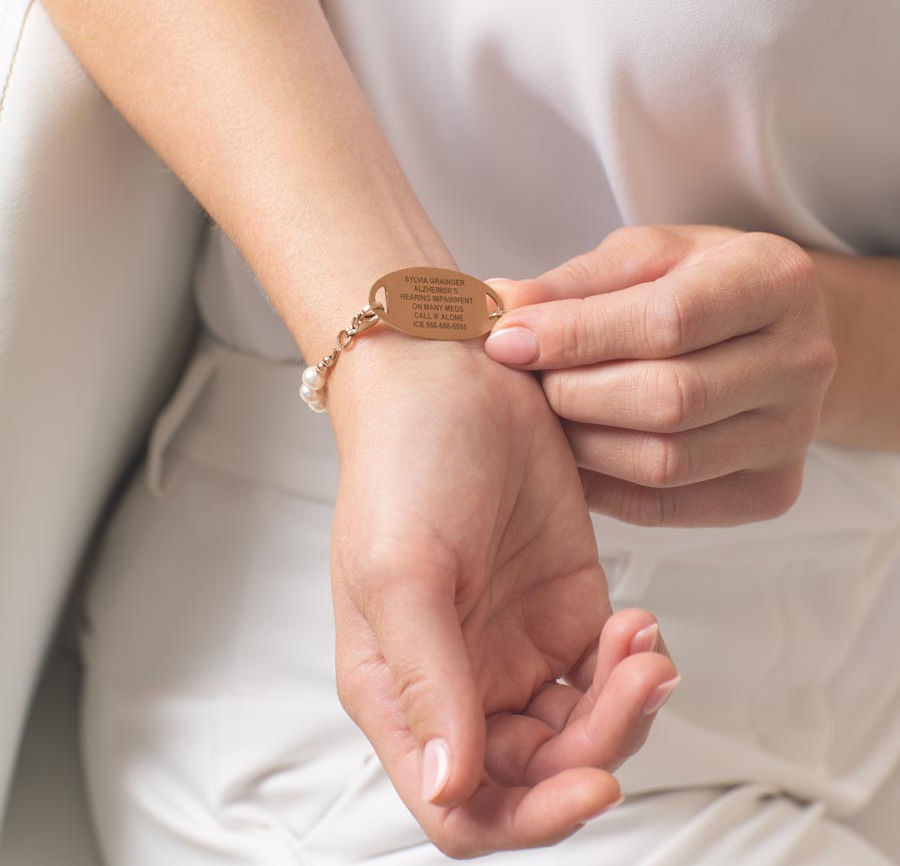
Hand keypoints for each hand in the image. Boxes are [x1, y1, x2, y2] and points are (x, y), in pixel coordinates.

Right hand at [326, 334, 677, 856]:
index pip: (460, 809)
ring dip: (626, 706)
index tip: (592, 782)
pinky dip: (634, 663)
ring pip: (583, 730)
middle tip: (634, 679)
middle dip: (598, 746)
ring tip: (641, 642)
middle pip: (537, 774)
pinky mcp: (563, 607)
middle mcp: (457, 679)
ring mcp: (514, 646)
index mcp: (400, 689)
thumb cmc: (403, 464)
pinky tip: (639, 622)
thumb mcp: (400, 573)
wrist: (453, 379)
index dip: (529, 819)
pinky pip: (607, 672)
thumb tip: (451, 791)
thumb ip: (428, 683)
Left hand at [484, 225, 836, 526]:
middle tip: (528, 384)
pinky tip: (575, 458)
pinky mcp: (770, 492)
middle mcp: (802, 362)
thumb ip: (572, 285)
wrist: (770, 338)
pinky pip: (667, 507)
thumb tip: (496, 306)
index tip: (506, 341)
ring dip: (583, 445)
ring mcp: (793, 437)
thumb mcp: (643, 260)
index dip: (575, 335)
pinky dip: (604, 487)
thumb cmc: (696, 287)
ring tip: (549, 418)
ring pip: (665, 463)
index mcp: (776, 280)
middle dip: (574, 394)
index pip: (669, 321)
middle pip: (669, 399)